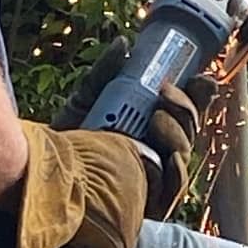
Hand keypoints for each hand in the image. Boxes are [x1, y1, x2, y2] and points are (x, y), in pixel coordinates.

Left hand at [55, 35, 217, 217]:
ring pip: (183, 155)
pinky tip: (170, 158)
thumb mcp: (86, 101)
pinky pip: (172, 189)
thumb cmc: (66, 142)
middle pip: (189, 129)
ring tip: (157, 118)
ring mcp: (156, 178)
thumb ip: (105, 74)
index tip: (201, 77)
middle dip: (186, 108)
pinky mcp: (148, 204)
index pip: (185, 109)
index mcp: (150, 125)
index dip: (199, 94)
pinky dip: (174, 171)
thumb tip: (123, 43)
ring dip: (179, 134)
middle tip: (165, 91)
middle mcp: (158, 151)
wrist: (45, 179)